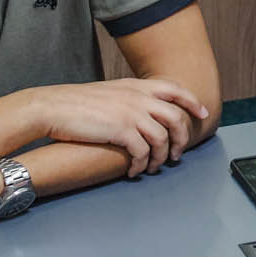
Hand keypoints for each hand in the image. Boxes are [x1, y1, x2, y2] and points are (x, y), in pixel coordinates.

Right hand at [31, 78, 211, 175]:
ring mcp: (132, 113)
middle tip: (176, 154)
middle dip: (182, 139)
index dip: (192, 102)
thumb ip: (129, 97)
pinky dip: (142, 165)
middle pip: (176, 117)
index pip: (176, 89)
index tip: (202, 114)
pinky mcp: (121, 130)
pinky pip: (143, 152)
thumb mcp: (110, 92)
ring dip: (161, 157)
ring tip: (153, 167)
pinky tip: (135, 171)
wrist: (53, 107)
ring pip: (163, 138)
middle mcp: (139, 97)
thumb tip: (142, 111)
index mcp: (137, 85)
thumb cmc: (76, 102)